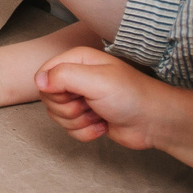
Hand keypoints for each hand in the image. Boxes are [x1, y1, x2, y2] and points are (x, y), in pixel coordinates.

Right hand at [36, 46, 168, 150]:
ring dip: (78, 122)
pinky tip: (103, 126)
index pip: (44, 74)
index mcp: (77, 60)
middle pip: (49, 98)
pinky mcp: (87, 117)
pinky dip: (86, 132)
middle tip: (89, 105)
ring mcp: (82, 98)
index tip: (72, 94)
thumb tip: (38, 81)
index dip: (53, 90)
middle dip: (67, 109)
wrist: (154, 121)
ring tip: (99, 115)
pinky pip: (71, 129)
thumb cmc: (131, 95)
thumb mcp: (96, 80)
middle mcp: (77, 77)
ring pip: (58, 116)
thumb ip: (63, 76)